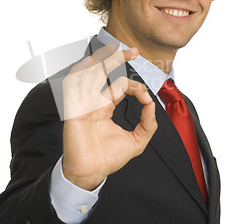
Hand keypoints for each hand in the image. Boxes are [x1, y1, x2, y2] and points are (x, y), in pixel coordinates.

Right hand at [62, 42, 157, 189]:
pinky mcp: (73, 110)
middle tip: (133, 51)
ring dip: (101, 61)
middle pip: (103, 74)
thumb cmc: (108, 159)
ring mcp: (82, 104)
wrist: (92, 173)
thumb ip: (147, 125)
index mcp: (105, 108)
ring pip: (89, 74)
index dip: (134, 86)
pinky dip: (79, 73)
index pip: (118, 86)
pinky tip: (91, 64)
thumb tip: (152, 106)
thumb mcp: (137, 142)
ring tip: (115, 51)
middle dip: (116, 60)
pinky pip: (72, 86)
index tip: (145, 95)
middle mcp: (93, 102)